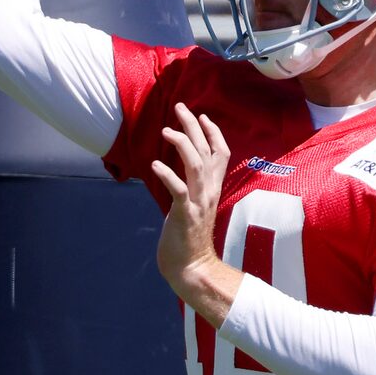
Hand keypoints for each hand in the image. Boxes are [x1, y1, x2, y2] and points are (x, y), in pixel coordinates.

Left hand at [151, 102, 233, 304]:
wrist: (192, 267)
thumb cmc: (188, 238)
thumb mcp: (194, 206)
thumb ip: (193, 188)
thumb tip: (182, 173)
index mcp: (212, 188)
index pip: (220, 154)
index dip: (213, 133)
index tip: (202, 116)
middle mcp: (208, 191)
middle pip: (206, 151)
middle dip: (193, 126)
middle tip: (180, 107)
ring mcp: (198, 202)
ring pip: (195, 165)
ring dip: (181, 144)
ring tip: (166, 130)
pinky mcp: (185, 214)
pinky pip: (178, 190)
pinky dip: (167, 175)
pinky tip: (155, 164)